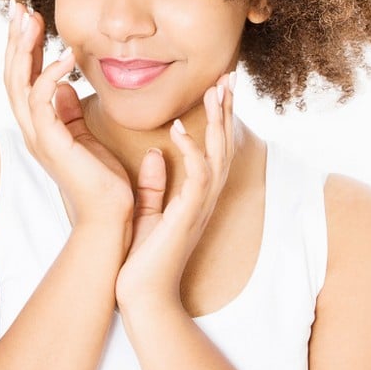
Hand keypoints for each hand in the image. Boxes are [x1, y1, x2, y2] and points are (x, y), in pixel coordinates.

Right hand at [3, 1, 133, 229]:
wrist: (110, 217)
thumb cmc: (102, 181)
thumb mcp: (86, 137)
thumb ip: (71, 113)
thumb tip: (65, 86)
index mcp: (40, 127)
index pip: (22, 79)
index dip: (22, 48)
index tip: (28, 17)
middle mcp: (32, 130)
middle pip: (11, 77)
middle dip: (14, 40)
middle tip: (18, 7)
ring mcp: (39, 138)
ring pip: (18, 85)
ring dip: (23, 50)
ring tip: (31, 20)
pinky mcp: (52, 145)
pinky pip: (42, 103)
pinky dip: (50, 75)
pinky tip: (65, 55)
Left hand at [114, 71, 235, 312]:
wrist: (141, 294)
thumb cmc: (144, 257)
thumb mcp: (150, 210)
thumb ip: (155, 183)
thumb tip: (154, 154)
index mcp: (196, 194)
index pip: (213, 146)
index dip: (218, 116)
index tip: (217, 85)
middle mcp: (204, 197)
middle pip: (225, 144)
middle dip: (227, 109)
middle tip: (229, 75)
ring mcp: (200, 206)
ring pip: (218, 154)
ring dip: (218, 121)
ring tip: (215, 90)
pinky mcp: (188, 215)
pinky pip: (197, 176)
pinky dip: (191, 150)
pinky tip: (178, 129)